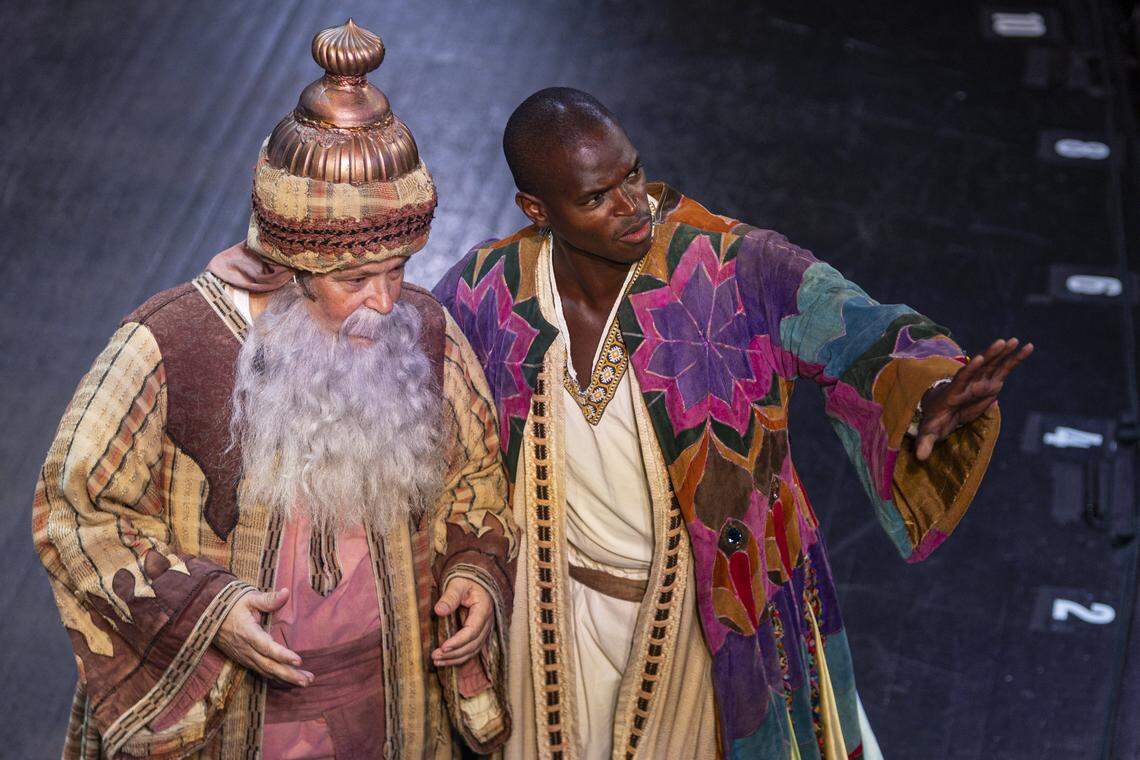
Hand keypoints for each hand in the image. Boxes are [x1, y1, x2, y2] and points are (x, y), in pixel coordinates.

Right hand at [214, 588, 312, 686]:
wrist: (209, 615)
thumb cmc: (232, 604)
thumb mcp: (249, 598)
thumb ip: (268, 599)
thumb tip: (286, 592)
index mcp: (248, 633)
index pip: (267, 647)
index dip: (282, 655)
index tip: (298, 660)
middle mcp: (246, 649)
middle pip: (268, 665)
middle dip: (288, 674)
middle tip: (307, 680)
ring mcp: (244, 656)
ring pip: (265, 671)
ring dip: (285, 678)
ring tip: (304, 682)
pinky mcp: (243, 659)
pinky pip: (260, 671)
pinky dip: (274, 676)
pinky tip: (288, 679)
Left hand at [432, 578, 492, 667]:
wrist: (475, 581)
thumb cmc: (466, 581)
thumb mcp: (457, 585)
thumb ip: (449, 597)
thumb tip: (438, 611)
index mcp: (483, 610)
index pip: (472, 630)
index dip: (459, 641)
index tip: (443, 647)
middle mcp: (486, 623)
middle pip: (473, 644)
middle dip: (454, 653)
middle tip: (435, 656)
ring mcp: (484, 630)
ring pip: (472, 650)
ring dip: (455, 659)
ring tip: (437, 661)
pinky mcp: (478, 634)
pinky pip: (471, 649)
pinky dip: (458, 657)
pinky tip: (444, 660)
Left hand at [915, 337, 1033, 460]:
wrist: (942, 412)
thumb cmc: (934, 420)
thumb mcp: (929, 431)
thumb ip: (925, 442)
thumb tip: (920, 458)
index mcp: (953, 392)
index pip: (962, 378)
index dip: (970, 369)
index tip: (978, 358)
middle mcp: (968, 383)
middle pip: (979, 367)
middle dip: (990, 355)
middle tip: (1002, 342)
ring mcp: (980, 381)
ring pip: (993, 364)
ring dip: (1004, 353)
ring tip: (1017, 341)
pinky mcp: (991, 383)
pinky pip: (1005, 368)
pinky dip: (1016, 358)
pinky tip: (1028, 347)